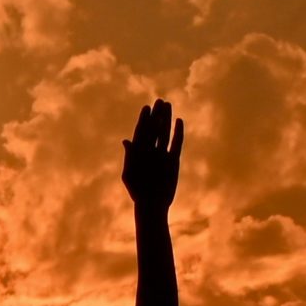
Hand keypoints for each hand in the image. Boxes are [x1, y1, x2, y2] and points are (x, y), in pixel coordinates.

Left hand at [121, 98, 184, 212]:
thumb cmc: (137, 192)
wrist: (152, 204)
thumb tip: (127, 140)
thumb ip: (130, 157)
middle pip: (153, 129)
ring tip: (168, 105)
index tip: (146, 108)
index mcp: (138, 154)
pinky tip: (179, 121)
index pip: (140, 133)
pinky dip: (178, 132)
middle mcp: (150, 152)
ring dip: (166, 119)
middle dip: (155, 115)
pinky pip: (176, 143)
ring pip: (164, 133)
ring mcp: (162, 155)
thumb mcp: (130, 173)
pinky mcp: (173, 160)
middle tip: (159, 100)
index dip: (143, 120)